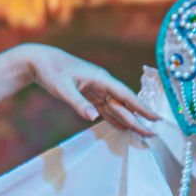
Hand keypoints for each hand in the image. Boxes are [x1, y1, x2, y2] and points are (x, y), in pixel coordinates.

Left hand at [22, 45, 157, 135]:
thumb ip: (78, 103)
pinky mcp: (88, 94)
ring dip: (128, 120)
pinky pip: (104, 108)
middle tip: (151, 134)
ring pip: (115, 107)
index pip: (126, 95)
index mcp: (101, 79)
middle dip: (137, 119)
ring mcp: (96, 89)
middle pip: (123, 104)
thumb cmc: (52, 72)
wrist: (39, 61)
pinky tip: (122, 127)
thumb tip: (93, 117)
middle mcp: (102, 83)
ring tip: (141, 133)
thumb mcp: (63, 88)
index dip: (141, 107)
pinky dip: (113, 118)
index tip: (155, 117)